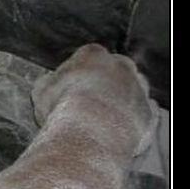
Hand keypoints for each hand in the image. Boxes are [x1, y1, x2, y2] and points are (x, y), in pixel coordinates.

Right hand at [31, 43, 157, 152]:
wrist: (90, 133)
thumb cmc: (62, 108)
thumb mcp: (41, 90)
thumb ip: (49, 82)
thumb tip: (48, 83)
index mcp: (93, 55)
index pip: (88, 57)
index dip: (78, 73)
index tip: (70, 86)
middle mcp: (120, 66)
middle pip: (114, 70)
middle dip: (103, 83)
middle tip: (87, 102)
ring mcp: (138, 89)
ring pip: (130, 91)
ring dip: (118, 102)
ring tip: (100, 120)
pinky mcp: (148, 113)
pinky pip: (140, 115)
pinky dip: (130, 121)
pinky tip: (114, 131)